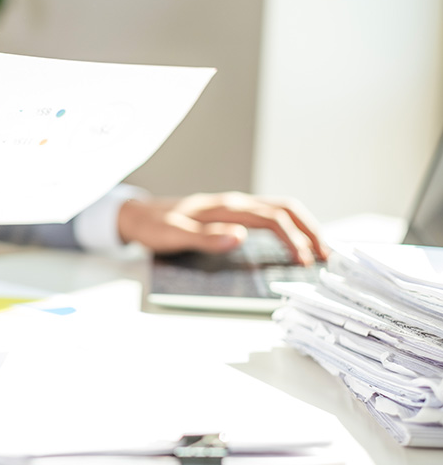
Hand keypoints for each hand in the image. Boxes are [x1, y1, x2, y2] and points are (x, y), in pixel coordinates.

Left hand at [117, 192, 327, 264]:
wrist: (139, 215)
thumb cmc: (154, 226)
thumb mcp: (174, 235)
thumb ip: (205, 236)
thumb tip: (238, 237)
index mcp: (225, 207)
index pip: (271, 218)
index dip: (292, 238)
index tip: (304, 260)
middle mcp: (235, 204)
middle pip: (285, 209)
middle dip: (310, 230)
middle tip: (327, 256)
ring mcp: (235, 208)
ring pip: (280, 211)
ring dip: (303, 228)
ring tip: (320, 251)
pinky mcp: (232, 215)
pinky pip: (269, 217)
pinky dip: (289, 228)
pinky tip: (294, 244)